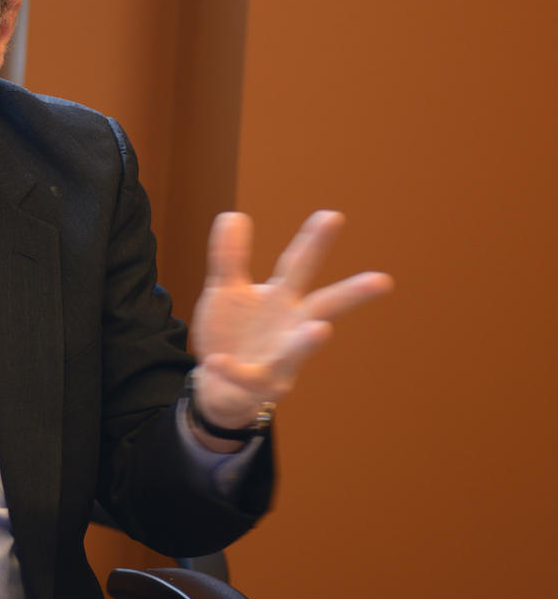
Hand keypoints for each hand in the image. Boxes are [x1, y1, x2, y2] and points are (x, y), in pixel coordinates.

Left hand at [188, 211, 392, 443]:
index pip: (299, 265)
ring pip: (299, 350)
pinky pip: (246, 375)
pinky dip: (232, 368)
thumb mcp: (224, 290)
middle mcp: (291, 326)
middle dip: (351, 294)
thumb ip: (229, 257)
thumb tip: (232, 214)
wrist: (219, 382)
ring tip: (322, 329)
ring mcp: (282, 358)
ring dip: (309, 341)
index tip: (332, 216)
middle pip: (324, 306)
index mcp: (283, 298)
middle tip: (382, 280)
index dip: (313, 242)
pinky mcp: (261, 384)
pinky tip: (217, 360)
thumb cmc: (232, 333)